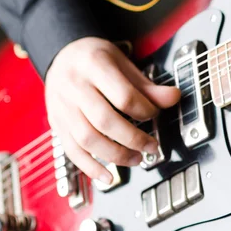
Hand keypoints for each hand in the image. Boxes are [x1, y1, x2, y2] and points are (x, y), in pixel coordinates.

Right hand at [45, 37, 180, 183]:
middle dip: (133, 139)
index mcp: (94, 65)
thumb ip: (147, 86)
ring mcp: (62, 107)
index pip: (123, 96)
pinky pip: (71, 151)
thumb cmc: (96, 59)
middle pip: (104, 120)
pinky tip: (108, 176)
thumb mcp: (124, 64)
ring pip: (87, 139)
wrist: (63, 54)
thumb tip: (173, 97)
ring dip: (115, 155)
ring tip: (136, 159)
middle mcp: (74, 86)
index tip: (155, 114)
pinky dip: (90, 167)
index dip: (144, 110)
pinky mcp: (57, 124)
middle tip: (151, 146)